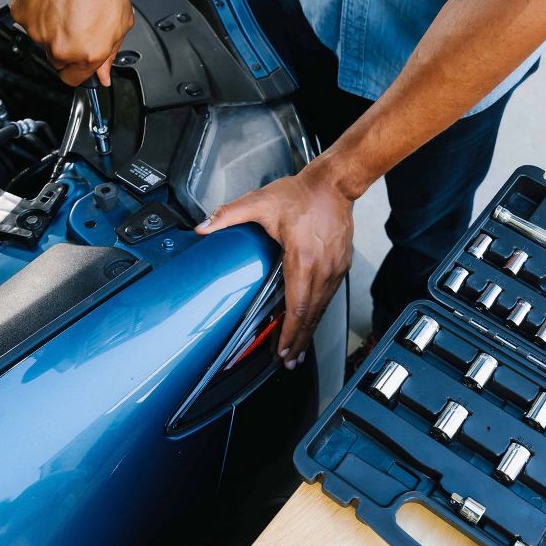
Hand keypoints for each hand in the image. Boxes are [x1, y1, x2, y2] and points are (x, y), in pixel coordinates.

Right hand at [11, 0, 132, 85]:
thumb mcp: (120, 22)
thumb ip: (109, 54)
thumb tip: (103, 74)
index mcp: (87, 53)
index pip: (75, 80)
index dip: (80, 71)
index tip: (81, 63)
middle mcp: (60, 46)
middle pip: (58, 62)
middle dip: (67, 49)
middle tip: (77, 25)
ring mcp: (37, 30)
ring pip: (42, 41)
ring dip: (52, 29)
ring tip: (66, 6)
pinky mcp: (20, 12)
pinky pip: (28, 21)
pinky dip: (37, 13)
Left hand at [195, 160, 353, 368]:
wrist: (334, 185)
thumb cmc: (302, 195)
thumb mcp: (261, 202)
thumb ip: (229, 214)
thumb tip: (204, 227)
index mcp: (304, 259)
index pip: (297, 306)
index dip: (289, 332)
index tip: (281, 349)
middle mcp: (323, 269)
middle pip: (311, 315)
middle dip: (298, 341)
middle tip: (288, 360)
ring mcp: (335, 270)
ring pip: (321, 309)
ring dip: (309, 331)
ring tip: (297, 350)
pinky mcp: (340, 266)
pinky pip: (328, 297)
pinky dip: (318, 314)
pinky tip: (310, 322)